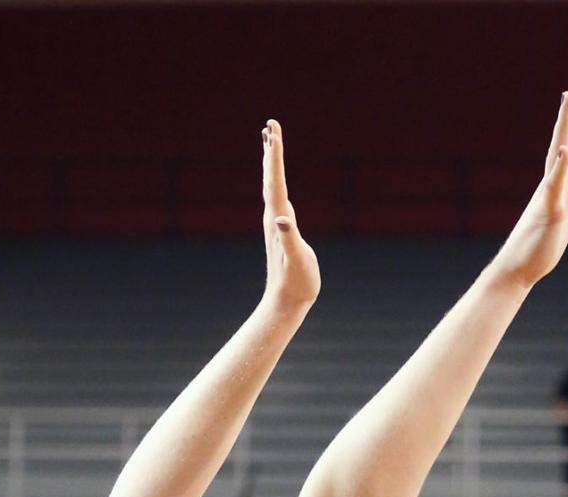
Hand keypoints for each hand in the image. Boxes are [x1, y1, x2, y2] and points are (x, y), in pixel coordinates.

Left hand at [262, 120, 320, 312]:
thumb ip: (290, 239)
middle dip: (271, 150)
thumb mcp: (298, 260)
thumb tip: (283, 219)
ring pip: (272, 185)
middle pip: (270, 177)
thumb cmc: (297, 283)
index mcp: (279, 219)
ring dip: (271, 162)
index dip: (275, 155)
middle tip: (270, 124)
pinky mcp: (282, 230)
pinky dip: (277, 181)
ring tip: (269, 141)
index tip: (273, 130)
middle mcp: (274, 217)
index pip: (276, 180)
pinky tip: (279, 180)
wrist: (287, 301)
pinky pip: (278, 197)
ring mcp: (277, 223)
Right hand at [493, 71, 567, 288]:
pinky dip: (560, 168)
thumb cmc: (537, 248)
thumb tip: (564, 187)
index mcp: (558, 182)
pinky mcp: (550, 212)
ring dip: (566, 124)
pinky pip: (555, 187)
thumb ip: (561, 196)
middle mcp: (554, 182)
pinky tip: (563, 150)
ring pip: (561, 153)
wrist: (517, 270)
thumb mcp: (557, 217)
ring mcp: (551, 194)